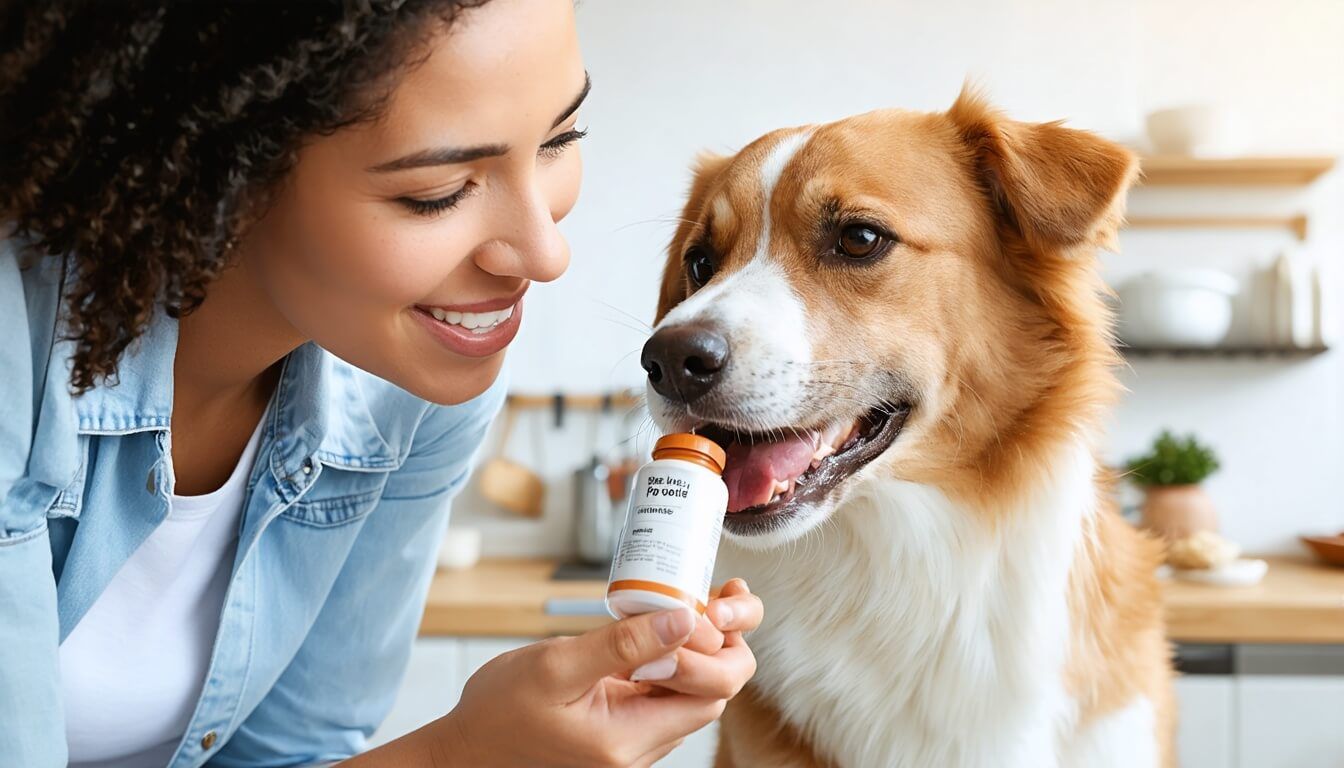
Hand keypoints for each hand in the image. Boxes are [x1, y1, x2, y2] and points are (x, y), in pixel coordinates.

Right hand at [438, 580, 763, 767]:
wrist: (467, 750)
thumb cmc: (498, 711)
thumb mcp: (555, 666)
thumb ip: (622, 644)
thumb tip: (681, 618)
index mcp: (627, 739)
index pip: (711, 693)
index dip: (713, 646)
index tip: (688, 606)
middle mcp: (640, 752)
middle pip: (709, 695)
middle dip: (710, 645)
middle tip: (690, 600)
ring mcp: (634, 746)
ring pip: (689, 695)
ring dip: (690, 652)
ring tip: (672, 607)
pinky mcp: (623, 735)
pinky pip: (662, 697)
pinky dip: (667, 663)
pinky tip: (654, 630)